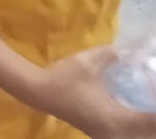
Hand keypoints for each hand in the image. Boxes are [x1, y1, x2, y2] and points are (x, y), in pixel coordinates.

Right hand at [30, 47, 155, 138]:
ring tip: (148, 106)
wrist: (37, 92)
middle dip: (154, 120)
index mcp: (116, 120)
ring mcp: (107, 135)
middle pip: (148, 133)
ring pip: (138, 135)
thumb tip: (126, 51)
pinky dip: (136, 126)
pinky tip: (136, 113)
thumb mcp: (87, 62)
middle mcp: (115, 133)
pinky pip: (128, 134)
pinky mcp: (101, 133)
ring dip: (146, 125)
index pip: (151, 122)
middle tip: (152, 96)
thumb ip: (110, 55)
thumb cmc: (63, 78)